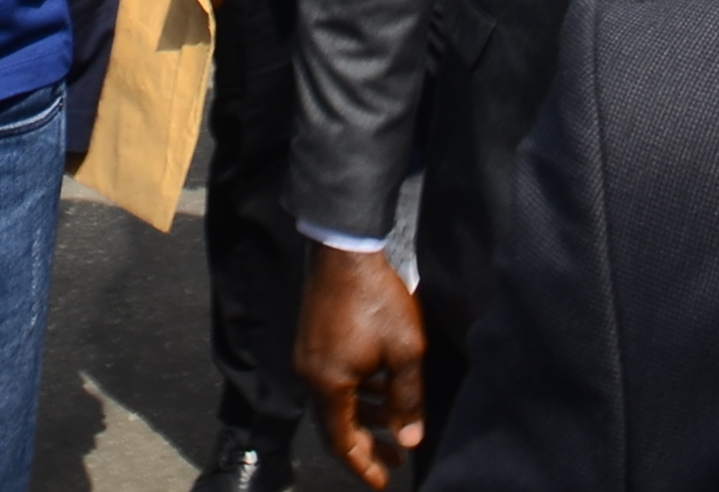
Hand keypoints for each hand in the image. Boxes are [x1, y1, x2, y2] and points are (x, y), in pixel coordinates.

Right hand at [296, 244, 427, 488]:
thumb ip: (408, 400)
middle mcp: (311, 375)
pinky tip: (381, 388)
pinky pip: (332, 382)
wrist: (344, 250)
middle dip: (367, 446)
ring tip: (396, 425)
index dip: (362, 465)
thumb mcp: (405, 352)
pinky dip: (356, 395)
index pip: (341, 442)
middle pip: (335, 426)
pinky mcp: (312, 340)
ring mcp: (308, 357)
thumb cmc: (376, 299)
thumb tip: (410, 439)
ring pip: (335, 403)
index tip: (382, 482)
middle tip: (397, 459)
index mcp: (329, 385)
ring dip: (364, 418)